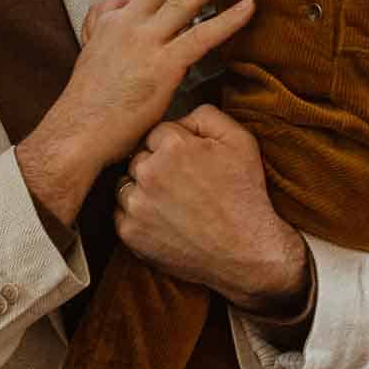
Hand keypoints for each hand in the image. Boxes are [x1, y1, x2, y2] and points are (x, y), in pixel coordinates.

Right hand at [18, 0, 255, 227]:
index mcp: (113, 19)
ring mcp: (147, 42)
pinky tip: (249, 5)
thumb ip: (111, 28)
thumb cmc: (88, 105)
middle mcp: (130, 22)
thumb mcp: (92, 54)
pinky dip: (228, 19)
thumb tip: (124, 11)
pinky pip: (202, 35)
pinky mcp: (163, 66)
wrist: (76, 133)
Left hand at [115, 106, 311, 319]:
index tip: (191, 163)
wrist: (247, 253)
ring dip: (142, 188)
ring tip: (172, 202)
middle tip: (183, 184)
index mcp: (172, 146)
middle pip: (138, 156)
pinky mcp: (130, 233)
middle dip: (156, 165)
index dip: (175, 147)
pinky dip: (136, 214)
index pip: (157, 132)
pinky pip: (120, 212)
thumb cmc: (245, 195)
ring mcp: (136, 206)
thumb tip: (180, 117)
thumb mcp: (240, 140)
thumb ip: (206, 115)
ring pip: (125, 183)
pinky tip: (162, 219)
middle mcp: (148, 173)